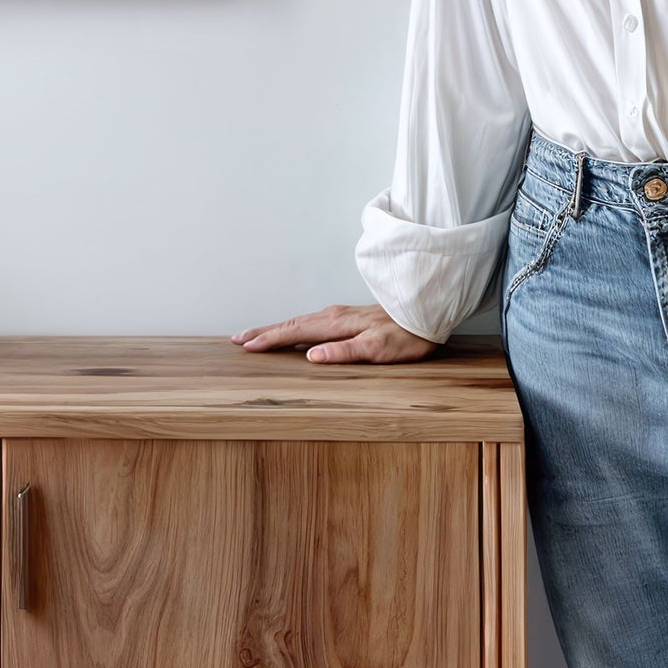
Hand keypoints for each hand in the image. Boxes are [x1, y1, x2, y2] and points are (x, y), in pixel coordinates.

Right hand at [231, 303, 441, 362]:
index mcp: (337, 324)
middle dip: (264, 331)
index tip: (247, 346)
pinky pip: (312, 321)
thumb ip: (344, 352)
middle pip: (292, 323)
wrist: (428, 312)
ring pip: (300, 321)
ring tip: (258, 335)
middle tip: (239, 339)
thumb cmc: (407, 335)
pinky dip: (294, 326)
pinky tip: (295, 331)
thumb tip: (311, 356)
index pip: (295, 332)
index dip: (269, 340)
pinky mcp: (349, 317)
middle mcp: (334, 315)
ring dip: (277, 328)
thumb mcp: (378, 349)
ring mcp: (341, 314)